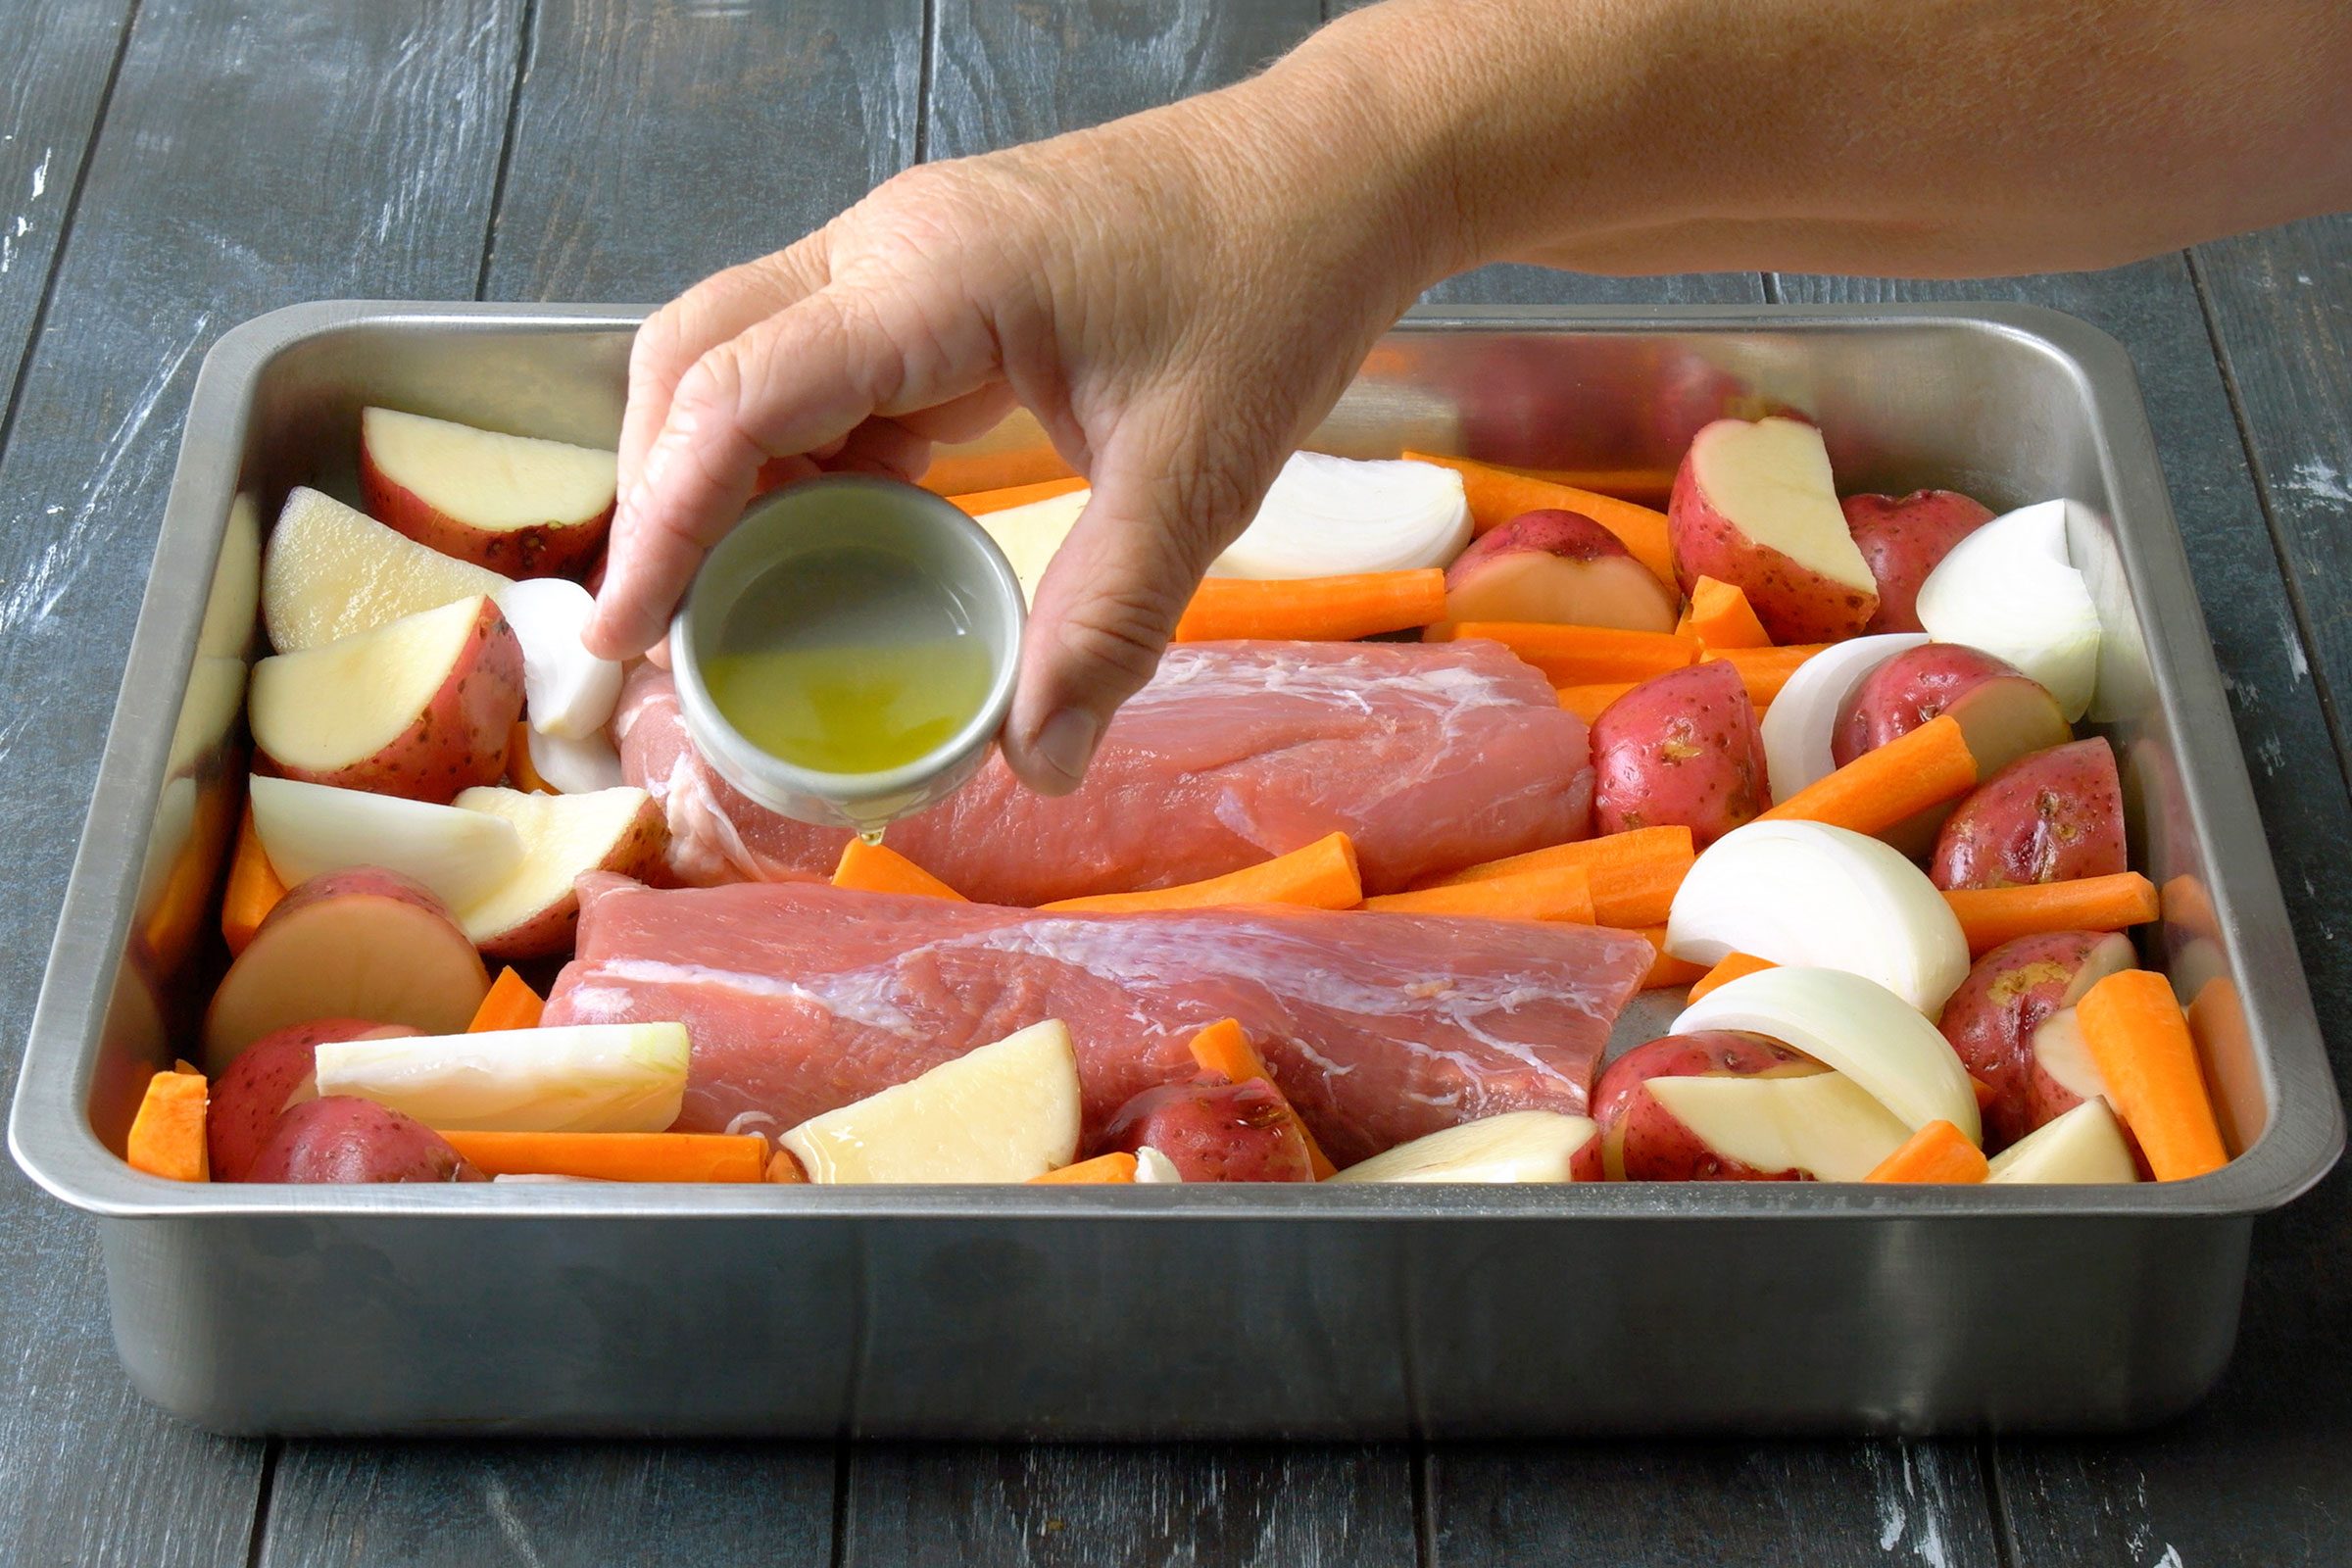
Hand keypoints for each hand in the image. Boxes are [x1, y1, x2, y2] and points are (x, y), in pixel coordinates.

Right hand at [585, 75, 1455, 792]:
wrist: (1336, 173)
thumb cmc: (1273, 284)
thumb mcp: (1199, 473)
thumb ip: (1111, 619)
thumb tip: (1038, 760)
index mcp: (933, 277)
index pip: (736, 392)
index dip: (663, 517)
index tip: (627, 631)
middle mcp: (889, 248)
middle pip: (697, 355)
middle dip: (659, 490)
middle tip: (665, 629)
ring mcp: (908, 256)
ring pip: (747, 355)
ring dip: (722, 474)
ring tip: (730, 604)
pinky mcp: (940, 283)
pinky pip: (826, 367)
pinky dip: (801, 457)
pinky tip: (831, 541)